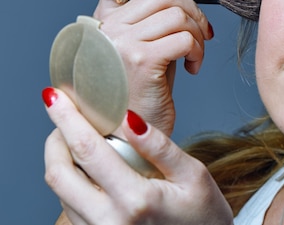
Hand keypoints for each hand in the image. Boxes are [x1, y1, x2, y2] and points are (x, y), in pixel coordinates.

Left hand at [43, 88, 232, 224]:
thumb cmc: (204, 215)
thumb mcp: (193, 174)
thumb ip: (159, 147)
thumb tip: (129, 117)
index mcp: (135, 200)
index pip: (89, 151)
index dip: (68, 118)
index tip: (54, 96)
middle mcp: (109, 221)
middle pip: (58, 174)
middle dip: (55, 139)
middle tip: (65, 117)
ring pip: (60, 192)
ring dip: (61, 160)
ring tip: (79, 139)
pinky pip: (71, 207)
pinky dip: (72, 181)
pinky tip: (90, 168)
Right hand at [94, 0, 212, 133]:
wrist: (127, 138)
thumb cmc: (137, 92)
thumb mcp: (148, 42)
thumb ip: (158, 7)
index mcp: (105, 20)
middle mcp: (108, 27)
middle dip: (194, 11)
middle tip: (203, 35)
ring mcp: (121, 42)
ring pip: (179, 14)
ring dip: (198, 34)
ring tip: (195, 55)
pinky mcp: (141, 60)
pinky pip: (185, 38)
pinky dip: (198, 51)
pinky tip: (192, 68)